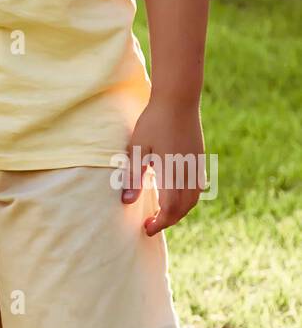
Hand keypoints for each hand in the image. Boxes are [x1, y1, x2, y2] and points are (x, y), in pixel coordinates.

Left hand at [122, 94, 204, 235]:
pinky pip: (197, 186)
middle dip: (168, 220)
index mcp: (173, 173)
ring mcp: (197, 165)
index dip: (159, 223)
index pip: (169, 209)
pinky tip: (174, 194)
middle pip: (183, 208)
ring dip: (179, 211)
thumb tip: (126, 202)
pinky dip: (187, 198)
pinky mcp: (199, 158)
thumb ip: (133, 176)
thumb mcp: (138, 148)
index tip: (146, 228)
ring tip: (162, 212)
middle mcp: (189, 173)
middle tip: (151, 224)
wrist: (178, 99)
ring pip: (193, 198)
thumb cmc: (154, 121)